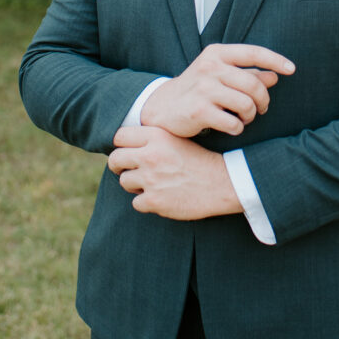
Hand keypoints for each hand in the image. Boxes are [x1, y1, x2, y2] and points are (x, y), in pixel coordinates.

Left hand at [108, 125, 242, 218]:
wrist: (223, 183)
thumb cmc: (200, 160)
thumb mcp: (177, 139)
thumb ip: (153, 138)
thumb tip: (125, 143)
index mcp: (157, 136)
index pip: (120, 136)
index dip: (122, 144)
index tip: (128, 151)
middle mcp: (151, 155)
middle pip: (116, 160)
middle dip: (120, 166)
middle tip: (130, 170)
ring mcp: (151, 179)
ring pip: (124, 182)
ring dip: (135, 184)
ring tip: (153, 183)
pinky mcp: (155, 201)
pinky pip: (136, 202)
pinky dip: (146, 202)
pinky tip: (162, 197)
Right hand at [140, 43, 294, 137]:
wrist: (161, 108)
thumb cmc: (197, 90)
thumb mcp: (219, 75)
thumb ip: (247, 74)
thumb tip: (276, 75)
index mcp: (216, 54)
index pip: (253, 53)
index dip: (276, 60)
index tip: (292, 69)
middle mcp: (209, 67)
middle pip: (254, 84)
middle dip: (263, 100)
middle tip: (261, 109)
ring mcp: (203, 88)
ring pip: (246, 104)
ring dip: (250, 116)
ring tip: (244, 119)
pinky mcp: (198, 110)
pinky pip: (233, 122)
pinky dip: (238, 128)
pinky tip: (232, 127)